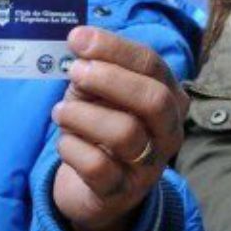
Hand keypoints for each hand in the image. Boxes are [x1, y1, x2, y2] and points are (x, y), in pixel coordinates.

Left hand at [49, 26, 186, 230]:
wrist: (95, 188)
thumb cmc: (100, 127)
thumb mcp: (100, 94)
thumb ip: (94, 69)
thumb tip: (80, 42)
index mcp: (169, 98)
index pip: (152, 65)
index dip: (114, 48)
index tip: (78, 39)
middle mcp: (168, 132)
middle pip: (153, 99)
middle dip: (109, 80)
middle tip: (74, 73)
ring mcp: (149, 166)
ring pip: (125, 134)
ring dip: (83, 115)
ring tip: (60, 111)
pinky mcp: (121, 192)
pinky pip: (98, 166)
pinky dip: (72, 148)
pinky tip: (64, 142)